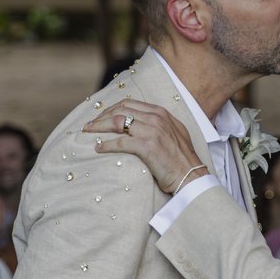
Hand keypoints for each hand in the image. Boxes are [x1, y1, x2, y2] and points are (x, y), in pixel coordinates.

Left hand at [85, 100, 199, 191]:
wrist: (191, 175)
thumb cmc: (182, 158)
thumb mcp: (174, 132)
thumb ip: (158, 123)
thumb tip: (140, 121)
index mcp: (161, 112)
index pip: (129, 103)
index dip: (111, 108)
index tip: (101, 116)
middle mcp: (156, 118)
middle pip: (120, 110)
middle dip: (101, 116)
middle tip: (90, 125)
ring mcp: (151, 131)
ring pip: (117, 122)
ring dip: (99, 126)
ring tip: (88, 132)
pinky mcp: (147, 146)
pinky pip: (120, 142)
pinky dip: (106, 144)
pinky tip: (98, 148)